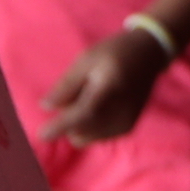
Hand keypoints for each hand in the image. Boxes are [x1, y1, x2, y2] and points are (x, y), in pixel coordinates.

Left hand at [37, 23, 169, 143]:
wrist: (148, 55)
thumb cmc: (114, 52)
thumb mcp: (86, 60)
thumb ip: (67, 85)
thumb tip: (46, 107)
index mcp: (110, 89)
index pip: (82, 115)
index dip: (60, 127)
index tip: (41, 134)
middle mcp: (121, 111)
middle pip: (80, 131)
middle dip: (67, 121)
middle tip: (73, 96)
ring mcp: (125, 123)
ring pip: (86, 137)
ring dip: (77, 125)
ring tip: (87, 99)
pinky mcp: (127, 129)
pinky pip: (96, 137)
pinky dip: (89, 127)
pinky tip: (96, 107)